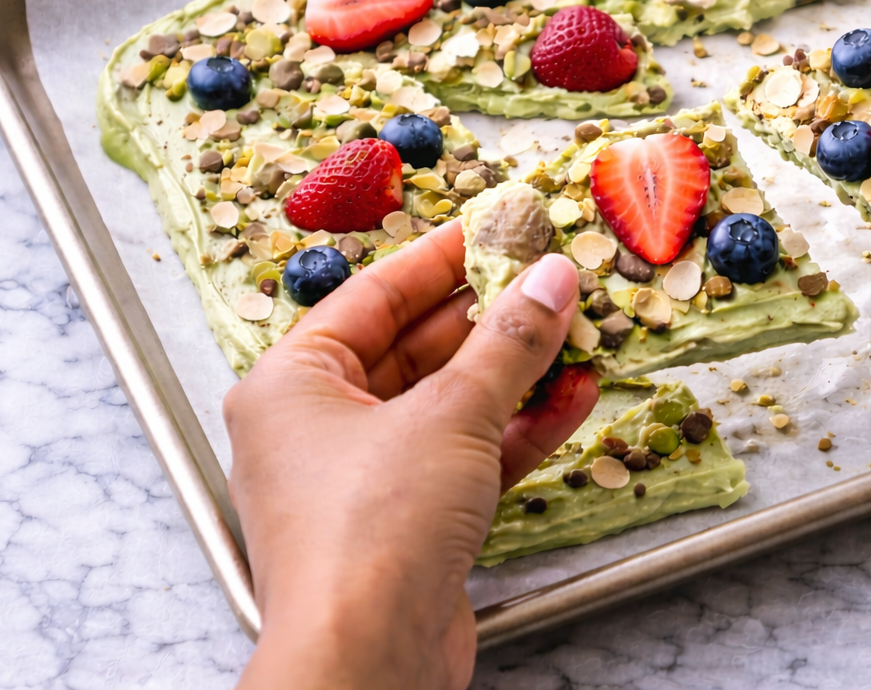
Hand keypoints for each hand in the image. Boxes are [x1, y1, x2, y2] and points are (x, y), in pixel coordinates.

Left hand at [225, 222, 597, 689]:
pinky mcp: (410, 526)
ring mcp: (366, 481)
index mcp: (291, 384)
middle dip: (492, 317)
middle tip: (552, 277)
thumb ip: (508, 343)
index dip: (442, 256)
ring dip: (517, 373)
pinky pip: (469, 456)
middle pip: (417, 348)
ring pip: (450, 405)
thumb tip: (549, 280)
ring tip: (578, 333)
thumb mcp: (449, 415)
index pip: (374, 294)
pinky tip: (573, 397)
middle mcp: (319, 428)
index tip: (497, 225)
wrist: (367, 665)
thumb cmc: (369, 532)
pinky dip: (519, 429)